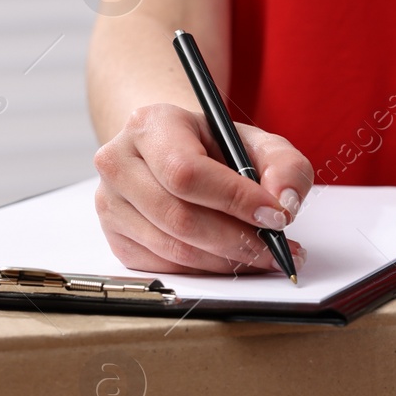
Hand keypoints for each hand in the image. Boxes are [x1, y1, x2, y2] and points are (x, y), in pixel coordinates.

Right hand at [93, 103, 313, 273]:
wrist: (171, 152)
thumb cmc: (214, 148)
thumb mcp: (256, 143)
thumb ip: (284, 166)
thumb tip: (285, 204)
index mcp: (151, 124)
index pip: (187, 171)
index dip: (235, 199)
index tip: (275, 216)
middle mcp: (119, 162)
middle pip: (179, 216)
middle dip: (237, 240)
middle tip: (277, 249)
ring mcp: (110, 203)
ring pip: (173, 249)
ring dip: (227, 261)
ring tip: (265, 257)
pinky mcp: (116, 238)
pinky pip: (165, 267)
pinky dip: (206, 270)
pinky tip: (231, 260)